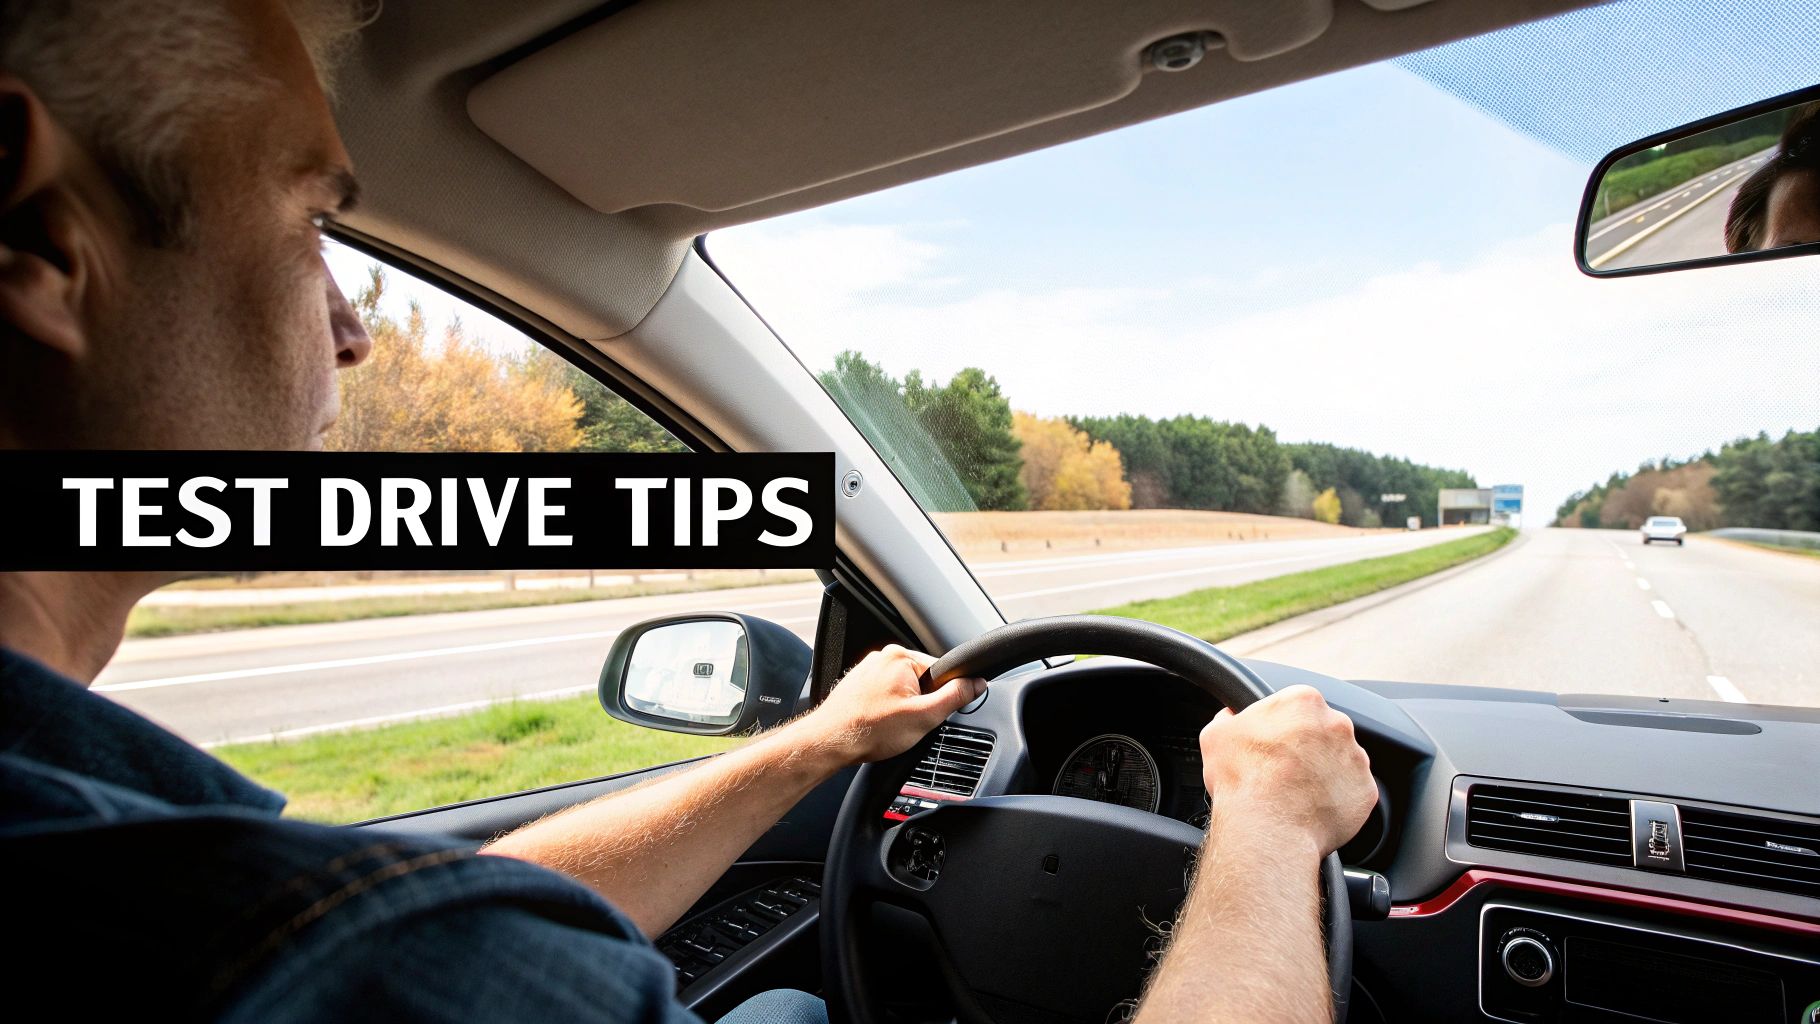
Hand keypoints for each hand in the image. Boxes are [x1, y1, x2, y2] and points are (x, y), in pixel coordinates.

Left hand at [801, 645, 985, 765]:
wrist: (830, 743)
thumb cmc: (870, 730)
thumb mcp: (924, 716)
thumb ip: (955, 697)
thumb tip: (975, 684)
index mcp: (900, 656)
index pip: (940, 672)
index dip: (939, 698)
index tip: (928, 715)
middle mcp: (882, 657)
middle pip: (921, 682)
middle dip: (919, 705)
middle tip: (905, 724)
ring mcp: (867, 670)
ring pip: (902, 692)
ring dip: (901, 710)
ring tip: (887, 726)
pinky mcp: (857, 685)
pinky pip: (884, 697)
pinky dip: (885, 712)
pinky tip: (877, 725)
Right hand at [1199, 685, 1376, 858]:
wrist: (1268, 828)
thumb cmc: (1243, 780)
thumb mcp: (1217, 737)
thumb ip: (1228, 718)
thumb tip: (1230, 718)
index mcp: (1303, 701)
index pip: (1298, 706)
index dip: (1283, 726)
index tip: (1274, 745)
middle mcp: (1337, 724)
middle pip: (1324, 732)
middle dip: (1308, 749)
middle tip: (1284, 771)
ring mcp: (1356, 758)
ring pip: (1341, 762)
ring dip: (1324, 773)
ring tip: (1298, 794)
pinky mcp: (1366, 791)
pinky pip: (1353, 793)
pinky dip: (1337, 800)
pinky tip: (1313, 809)